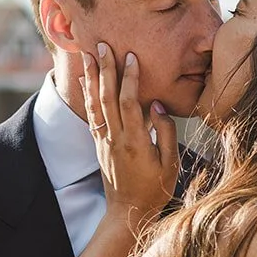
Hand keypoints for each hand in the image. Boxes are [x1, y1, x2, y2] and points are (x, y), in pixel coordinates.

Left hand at [81, 43, 178, 228]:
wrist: (128, 212)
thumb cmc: (155, 189)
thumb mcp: (170, 164)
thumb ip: (166, 132)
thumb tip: (158, 105)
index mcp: (135, 141)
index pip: (130, 102)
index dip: (129, 78)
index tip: (130, 56)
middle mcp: (115, 138)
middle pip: (108, 97)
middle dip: (105, 69)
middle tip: (102, 44)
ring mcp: (104, 141)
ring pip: (95, 104)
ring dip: (91, 78)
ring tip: (87, 55)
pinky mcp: (99, 145)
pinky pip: (91, 115)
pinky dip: (88, 96)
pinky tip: (86, 82)